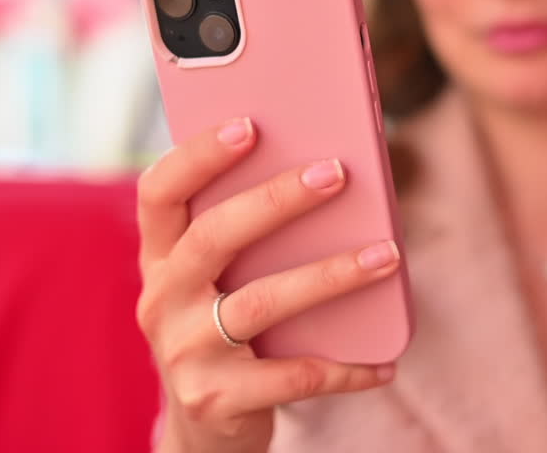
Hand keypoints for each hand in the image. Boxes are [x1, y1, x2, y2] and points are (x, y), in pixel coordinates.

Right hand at [136, 117, 400, 452]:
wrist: (203, 431)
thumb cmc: (226, 329)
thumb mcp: (218, 282)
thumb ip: (245, 235)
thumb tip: (328, 172)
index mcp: (159, 257)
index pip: (159, 192)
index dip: (198, 156)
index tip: (249, 124)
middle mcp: (161, 299)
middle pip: (213, 237)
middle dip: (277, 200)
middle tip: (337, 172)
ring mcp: (183, 352)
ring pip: (262, 302)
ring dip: (331, 275)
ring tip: (387, 255)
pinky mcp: (214, 399)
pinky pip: (292, 376)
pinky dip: (344, 367)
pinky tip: (384, 361)